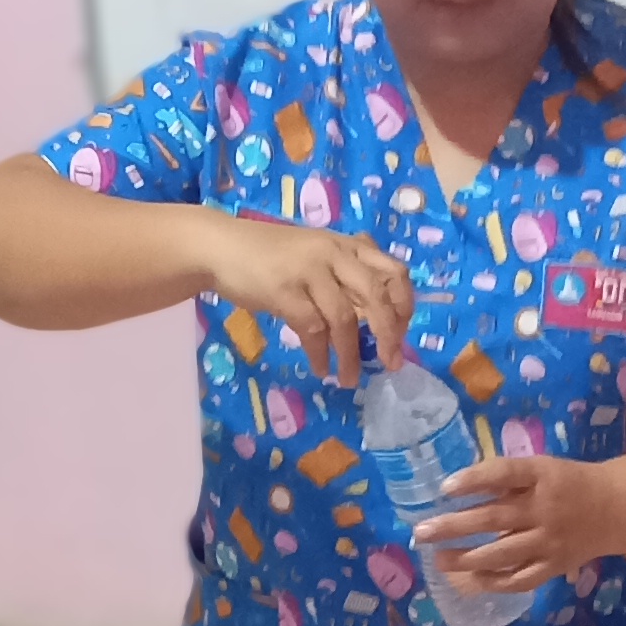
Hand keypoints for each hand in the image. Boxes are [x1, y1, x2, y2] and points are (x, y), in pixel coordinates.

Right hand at [205, 211, 412, 381]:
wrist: (221, 248)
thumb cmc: (269, 256)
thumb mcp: (315, 254)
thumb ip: (344, 274)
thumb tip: (376, 315)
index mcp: (346, 245)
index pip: (393, 271)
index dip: (404, 305)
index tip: (400, 333)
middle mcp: (333, 253)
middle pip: (376, 295)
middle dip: (388, 334)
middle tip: (390, 363)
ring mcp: (308, 271)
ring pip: (344, 318)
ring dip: (350, 355)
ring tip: (348, 379)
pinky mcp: (284, 290)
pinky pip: (312, 330)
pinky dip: (320, 354)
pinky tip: (321, 368)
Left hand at [415, 452, 617, 591]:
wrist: (615, 508)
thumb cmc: (568, 484)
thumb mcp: (542, 469)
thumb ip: (507, 477)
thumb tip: (455, 487)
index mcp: (542, 475)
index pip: (504, 473)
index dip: (473, 479)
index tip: (444, 488)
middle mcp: (544, 508)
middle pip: (493, 518)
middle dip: (453, 526)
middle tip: (421, 532)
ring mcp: (549, 540)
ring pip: (501, 554)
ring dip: (465, 558)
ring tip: (438, 559)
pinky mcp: (554, 565)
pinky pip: (520, 579)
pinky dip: (494, 581)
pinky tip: (470, 579)